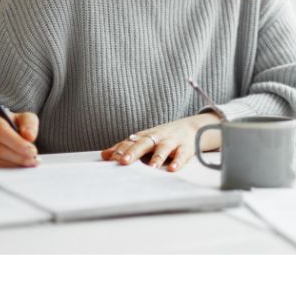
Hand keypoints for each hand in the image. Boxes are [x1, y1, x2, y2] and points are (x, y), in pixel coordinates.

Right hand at [0, 109, 39, 167]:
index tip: (32, 151)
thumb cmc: (13, 123)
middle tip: (32, 159)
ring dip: (14, 164)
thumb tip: (30, 137)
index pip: (1, 132)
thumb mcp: (24, 118)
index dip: (17, 143)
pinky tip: (19, 166)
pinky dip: (8, 169)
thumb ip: (29, 124)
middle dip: (17, 156)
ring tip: (29, 162)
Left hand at [100, 113, 221, 171]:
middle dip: (134, 151)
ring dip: (157, 156)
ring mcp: (172, 141)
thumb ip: (125, 148)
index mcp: (145, 136)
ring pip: (164, 148)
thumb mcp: (144, 140)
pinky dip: (178, 161)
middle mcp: (157, 137)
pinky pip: (182, 154)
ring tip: (151, 167)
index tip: (112, 159)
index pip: (131, 142)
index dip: (121, 150)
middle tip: (125, 161)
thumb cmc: (162, 137)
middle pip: (144, 143)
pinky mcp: (186, 147)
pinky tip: (173, 169)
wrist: (191, 128)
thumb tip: (104, 155)